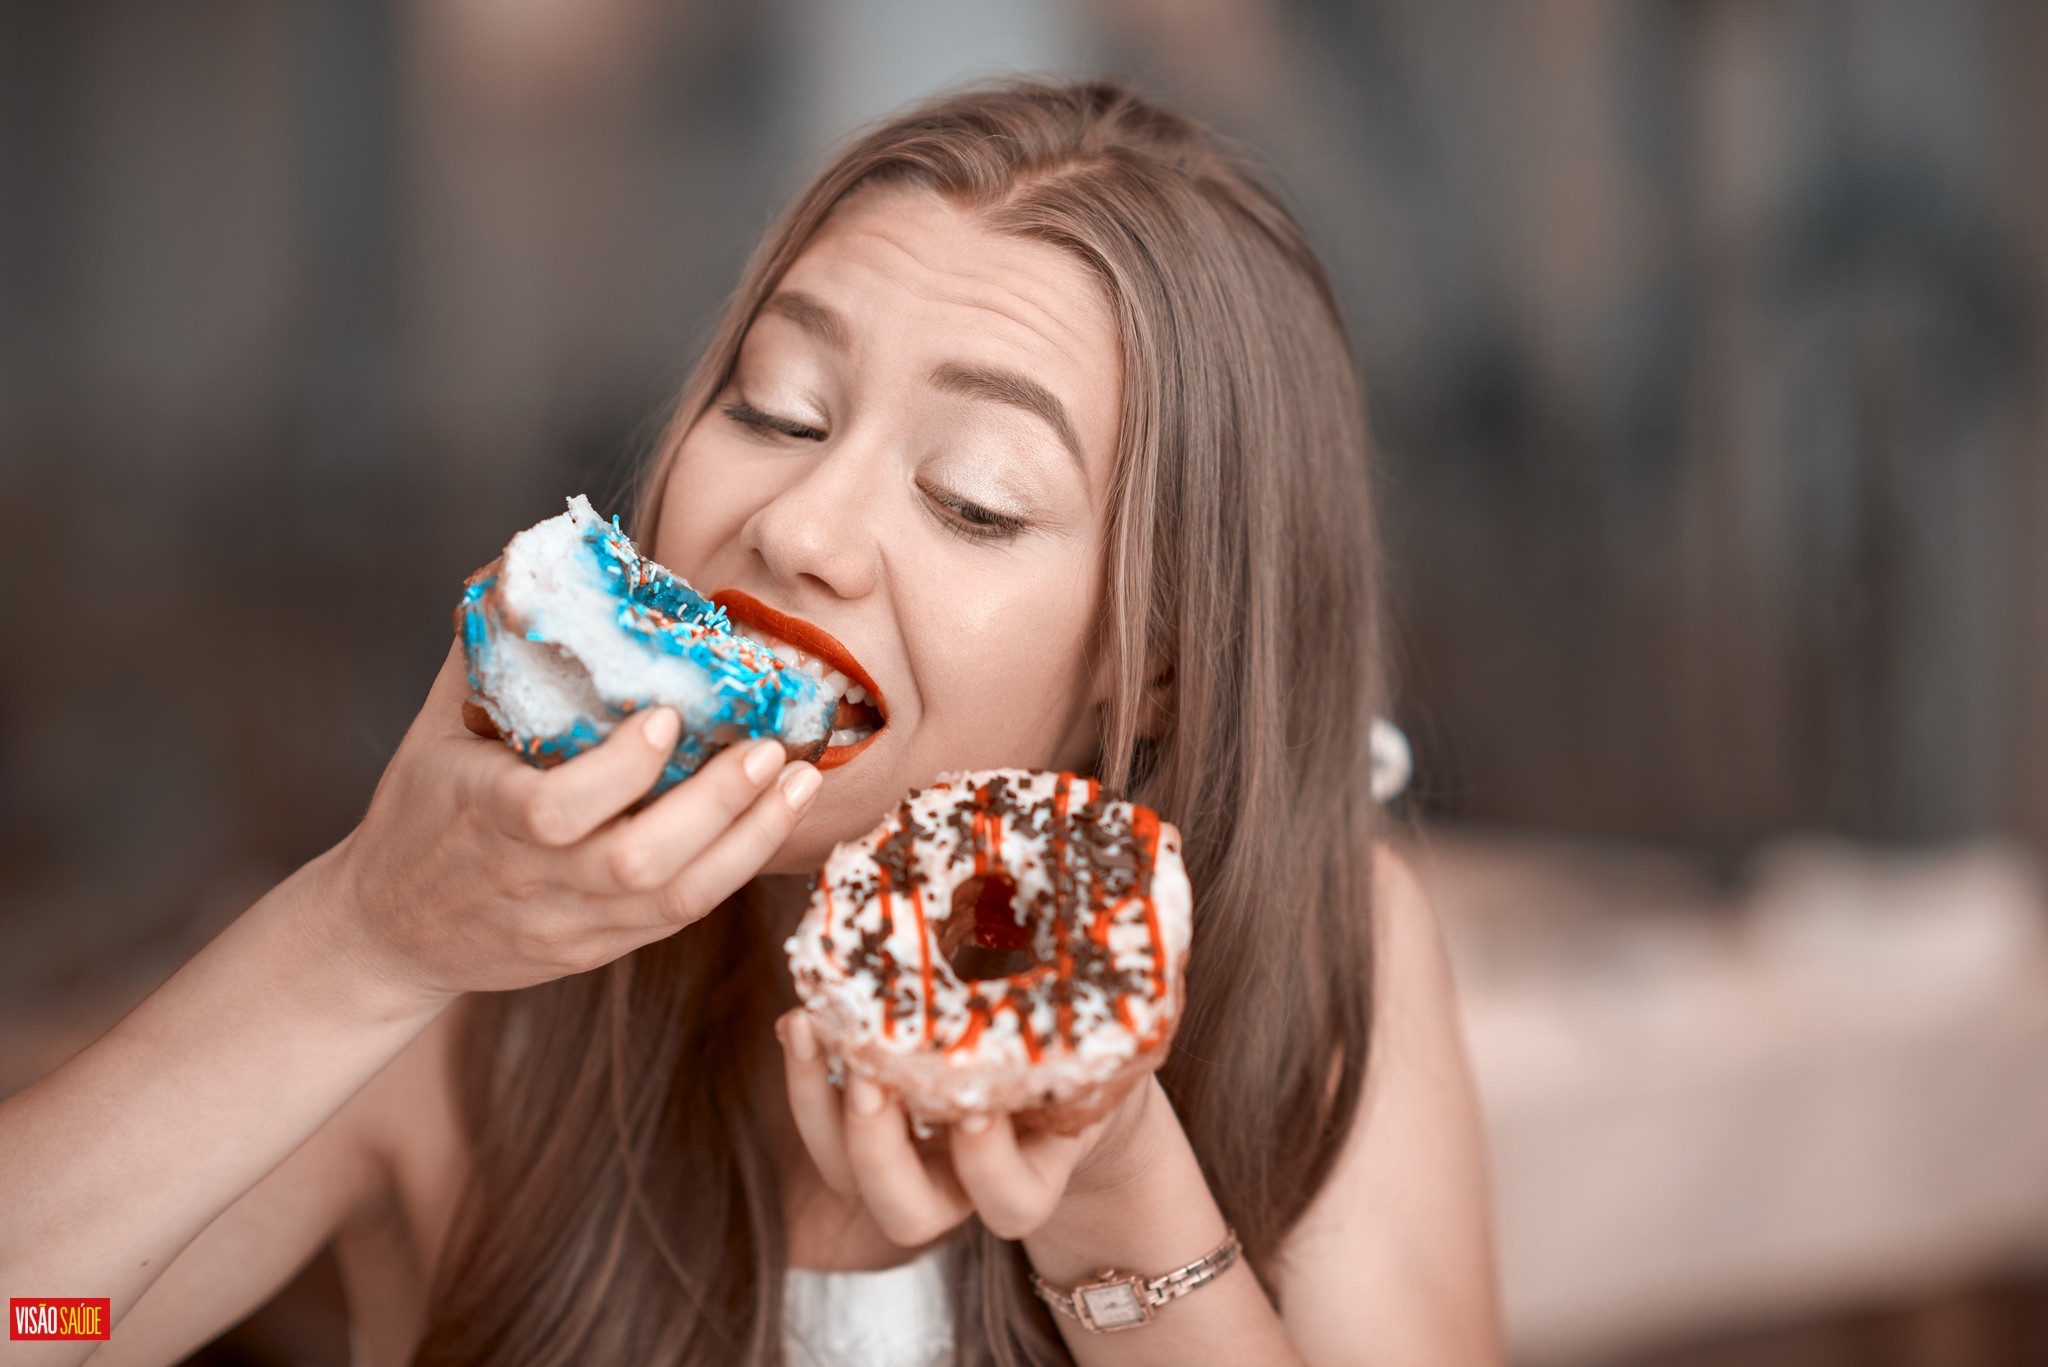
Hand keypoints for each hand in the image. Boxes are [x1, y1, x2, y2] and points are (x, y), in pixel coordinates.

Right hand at [321, 642, 821, 1004]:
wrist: (391, 933)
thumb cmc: (420, 811)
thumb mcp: (436, 728)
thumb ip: (486, 652)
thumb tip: (527, 560)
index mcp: (482, 818)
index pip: (556, 810)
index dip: (620, 770)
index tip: (669, 716)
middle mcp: (532, 880)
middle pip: (636, 863)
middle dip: (717, 805)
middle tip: (773, 747)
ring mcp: (571, 924)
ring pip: (673, 900)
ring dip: (749, 838)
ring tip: (801, 780)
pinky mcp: (600, 949)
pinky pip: (678, 917)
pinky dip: (734, 865)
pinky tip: (774, 818)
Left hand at [774, 1008, 1157, 1245]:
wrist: (1061, 1052)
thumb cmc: (1087, 1040)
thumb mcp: (1102, 1031)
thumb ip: (1099, 1017)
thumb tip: (1094, 924)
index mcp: (1032, 1175)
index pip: (1011, 1203)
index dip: (989, 1167)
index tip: (977, 1108)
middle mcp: (959, 1183)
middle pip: (907, 1216)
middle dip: (879, 1151)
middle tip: (869, 1080)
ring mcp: (908, 1157)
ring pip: (844, 1177)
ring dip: (814, 1108)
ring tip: (806, 1028)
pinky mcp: (869, 1117)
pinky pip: (821, 1116)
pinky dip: (803, 1071)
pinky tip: (802, 1014)